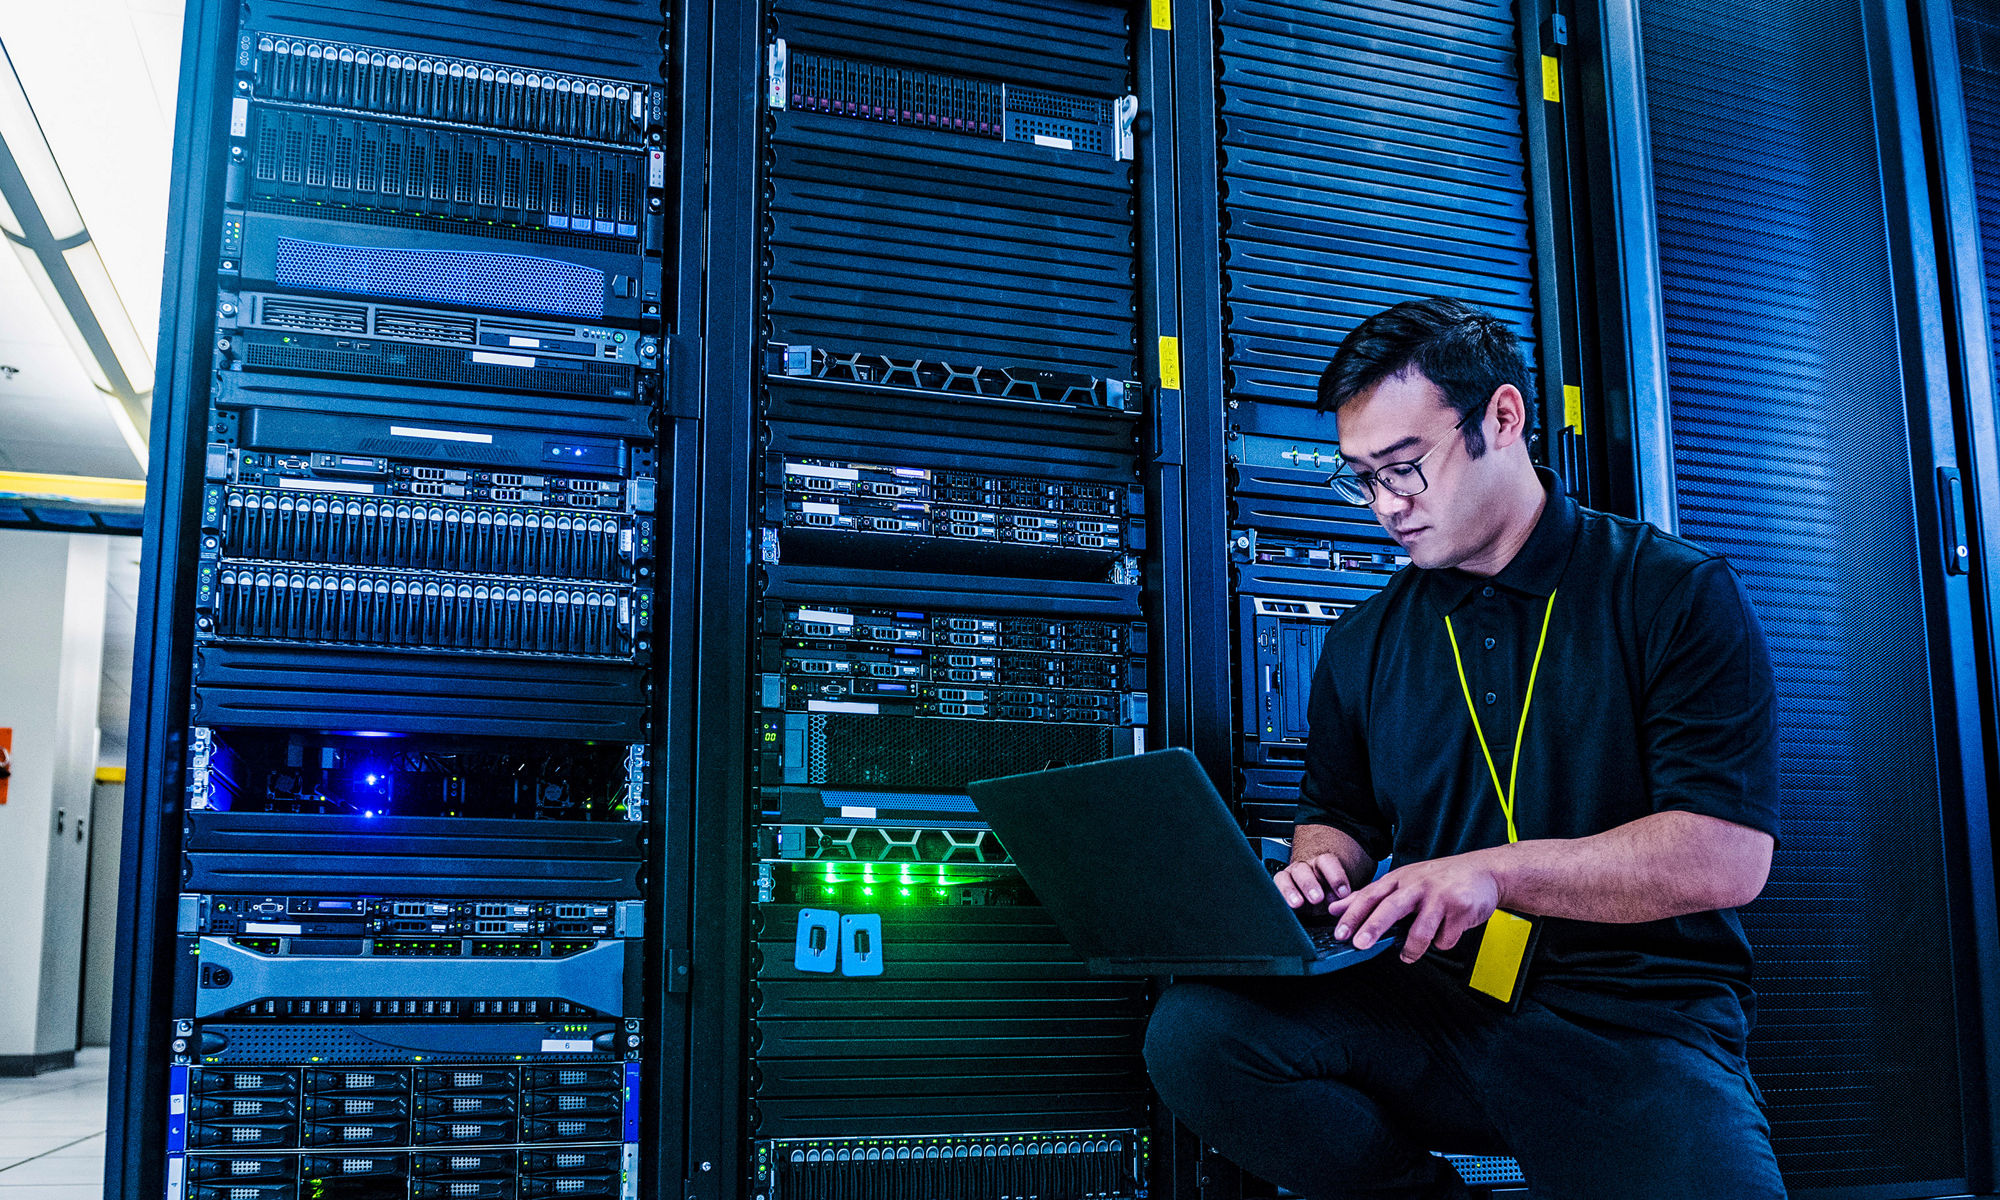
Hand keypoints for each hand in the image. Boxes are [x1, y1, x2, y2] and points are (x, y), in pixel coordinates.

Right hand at [1272, 853, 1351, 912]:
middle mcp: (1303, 869)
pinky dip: (1278, 897)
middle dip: (1310, 884)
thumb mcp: (1340, 895)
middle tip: (1318, 898)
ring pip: (1284, 878)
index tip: (1344, 893)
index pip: (1327, 862)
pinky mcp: (1278, 890)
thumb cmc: (1330, 896)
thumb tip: (1348, 904)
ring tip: (1298, 904)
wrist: (1316, 901)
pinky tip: (1284, 907)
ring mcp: (1288, 878)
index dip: (1335, 876)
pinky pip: (1273, 889)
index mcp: (1322, 865)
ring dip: (1290, 891)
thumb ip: (1344, 897)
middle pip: (1303, 870)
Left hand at [1326, 853, 1502, 962]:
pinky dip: (1442, 942)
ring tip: (1408, 955)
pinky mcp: (1461, 910)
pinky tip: (1445, 932)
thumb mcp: (1402, 880)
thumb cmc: (1438, 879)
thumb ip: (1370, 895)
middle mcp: (1417, 885)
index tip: (1339, 932)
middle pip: (1391, 908)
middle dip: (1373, 927)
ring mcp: (1440, 897)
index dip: (1352, 914)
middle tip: (1360, 945)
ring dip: (1413, 949)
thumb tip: (1334, 908)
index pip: (1370, 895)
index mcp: (1399, 878)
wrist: (1484, 871)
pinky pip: (1444, 939)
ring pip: (1420, 931)